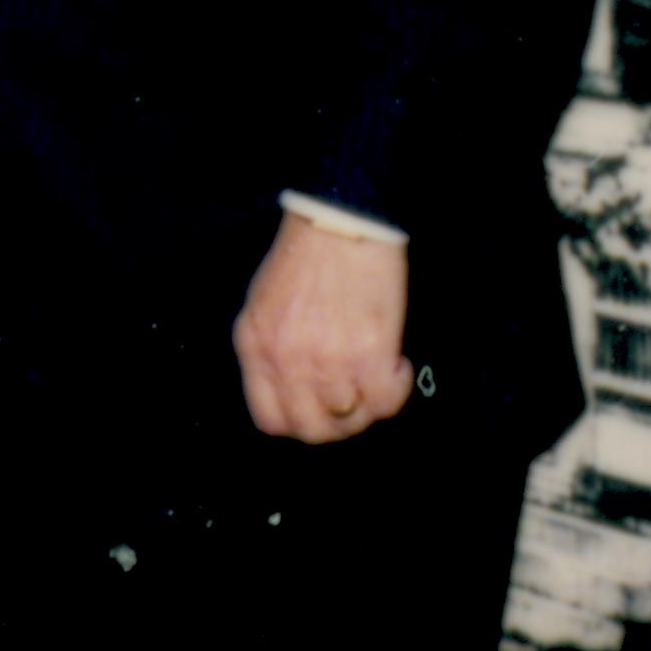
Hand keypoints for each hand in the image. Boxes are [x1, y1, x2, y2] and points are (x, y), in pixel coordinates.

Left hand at [232, 211, 411, 443]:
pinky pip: (386, 403)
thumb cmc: (304, 257)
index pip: (270, 419)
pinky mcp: (369, 355)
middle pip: (312, 429)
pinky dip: (395, 389)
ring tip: (374, 370)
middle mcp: (286, 361)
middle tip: (354, 401)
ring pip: (352, 417)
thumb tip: (289, 388)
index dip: (298, 422)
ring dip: (368, 402)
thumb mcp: (262, 304)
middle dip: (336, 424)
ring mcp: (327, 362)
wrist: (341, 222)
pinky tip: (395, 363)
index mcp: (255, 346)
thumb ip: (268, 349)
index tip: (318, 411)